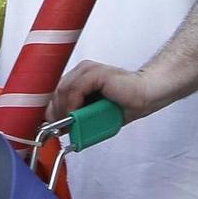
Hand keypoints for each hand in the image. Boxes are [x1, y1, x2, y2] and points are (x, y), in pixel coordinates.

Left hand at [47, 60, 170, 125]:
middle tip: (60, 128)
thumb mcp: (95, 113)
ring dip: (64, 110)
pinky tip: (76, 115)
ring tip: (69, 124)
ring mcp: (88, 70)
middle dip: (55, 112)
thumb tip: (60, 126)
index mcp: (80, 77)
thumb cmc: (123, 104)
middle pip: (56, 91)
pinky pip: (76, 89)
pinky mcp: (95, 73)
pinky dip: (73, 104)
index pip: (55, 91)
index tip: (51, 125)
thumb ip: (78, 116)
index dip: (51, 108)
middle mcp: (82, 71)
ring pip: (64, 90)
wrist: (146, 95)